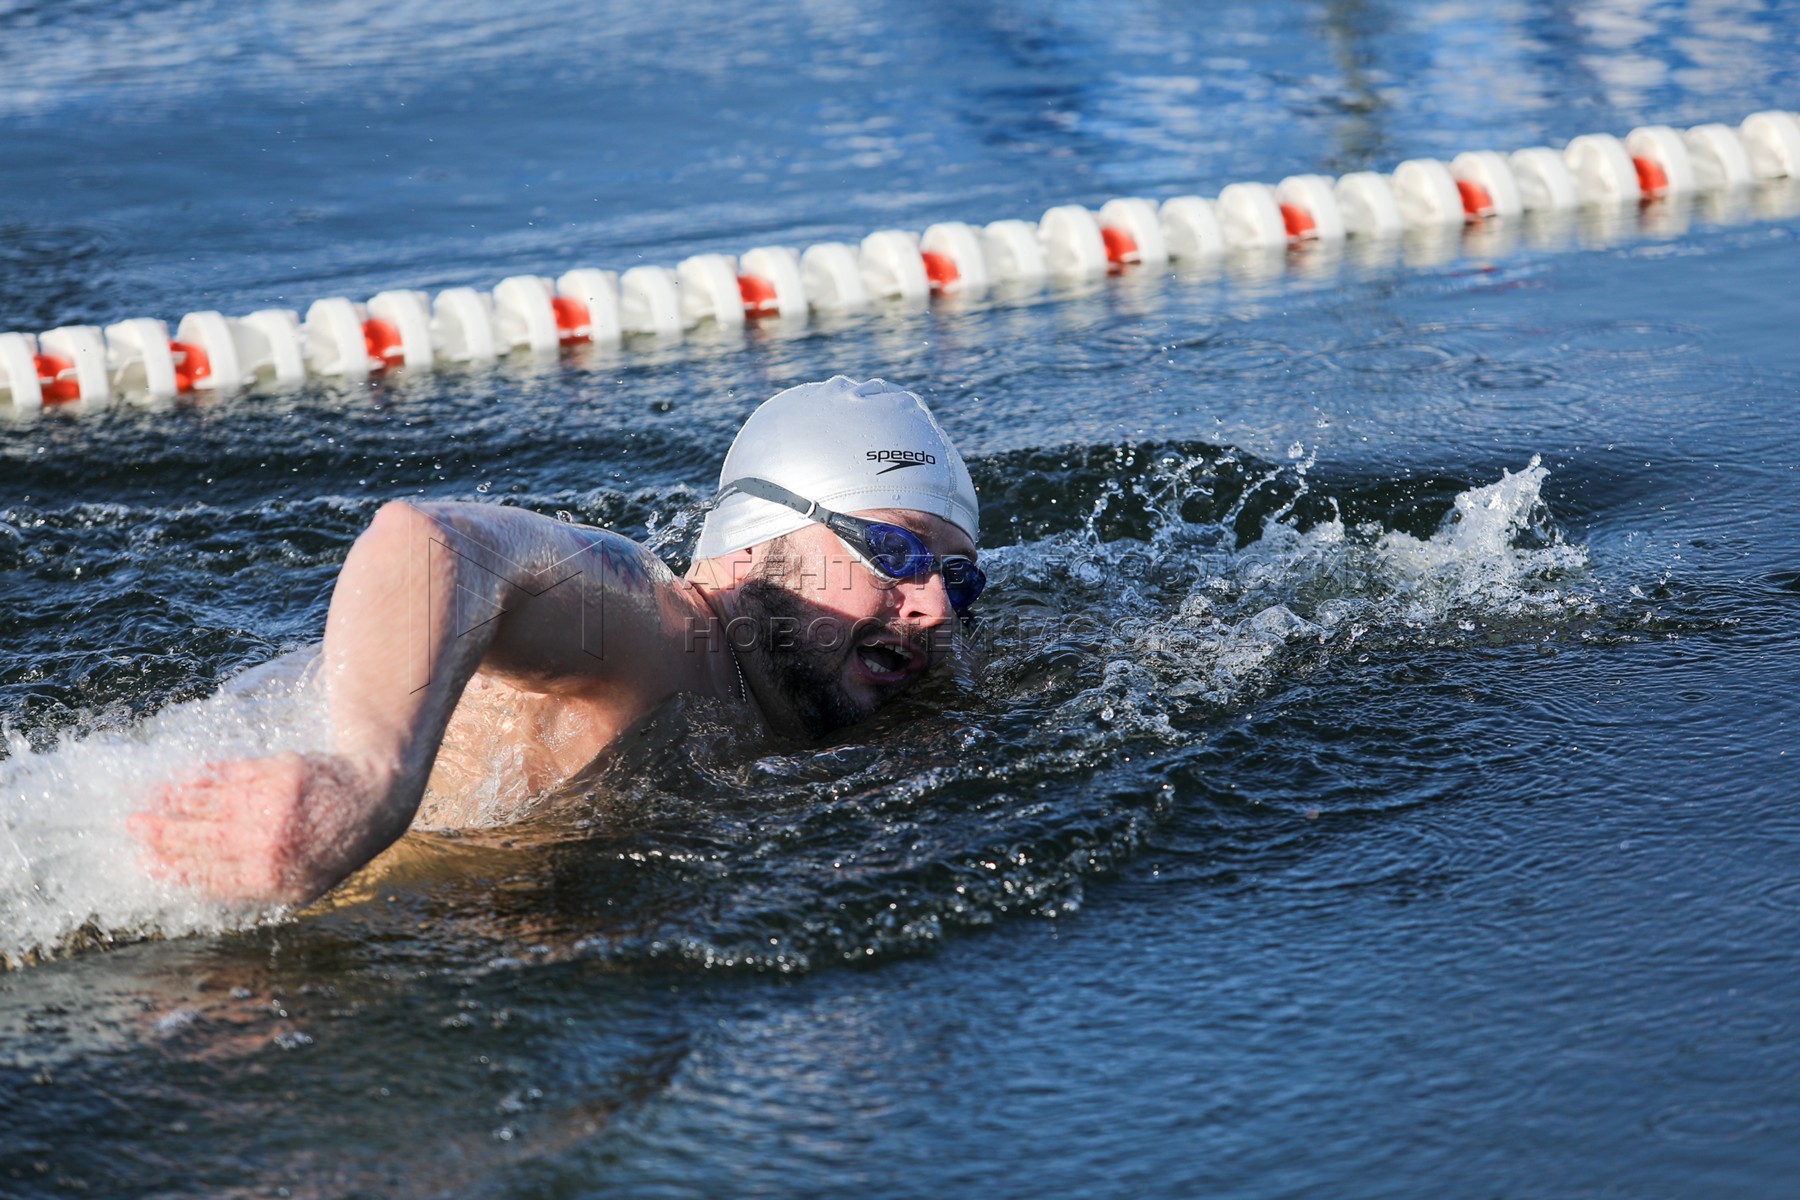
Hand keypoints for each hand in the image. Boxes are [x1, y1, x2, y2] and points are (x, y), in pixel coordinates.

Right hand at [129, 752, 393, 905]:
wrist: (374, 797)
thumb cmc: (334, 844)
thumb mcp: (303, 883)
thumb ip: (255, 885)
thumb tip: (198, 881)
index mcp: (273, 879)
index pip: (207, 876)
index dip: (171, 868)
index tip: (145, 861)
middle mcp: (269, 845)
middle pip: (200, 840)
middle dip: (161, 834)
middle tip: (132, 826)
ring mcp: (272, 807)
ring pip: (209, 804)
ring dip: (173, 801)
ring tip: (148, 799)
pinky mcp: (277, 774)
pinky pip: (228, 776)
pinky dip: (202, 778)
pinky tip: (183, 778)